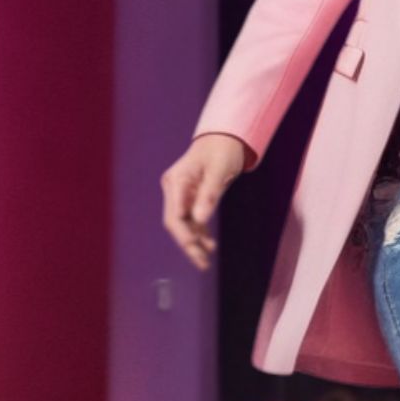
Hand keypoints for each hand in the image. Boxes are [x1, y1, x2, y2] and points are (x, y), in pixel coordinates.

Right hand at [160, 133, 246, 270]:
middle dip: (187, 244)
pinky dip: (199, 233)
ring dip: (194, 242)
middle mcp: (175, 189)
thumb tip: (200, 221)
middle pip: (176, 223)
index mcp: (176, 181)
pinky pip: (192, 220)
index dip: (183, 235)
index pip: (174, 216)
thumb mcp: (219, 171)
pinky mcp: (190, 198)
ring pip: (184, 224)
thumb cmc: (223, 150)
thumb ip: (210, 195)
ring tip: (205, 261)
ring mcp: (181, 194)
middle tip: (202, 263)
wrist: (225, 137)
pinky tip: (208, 246)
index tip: (195, 248)